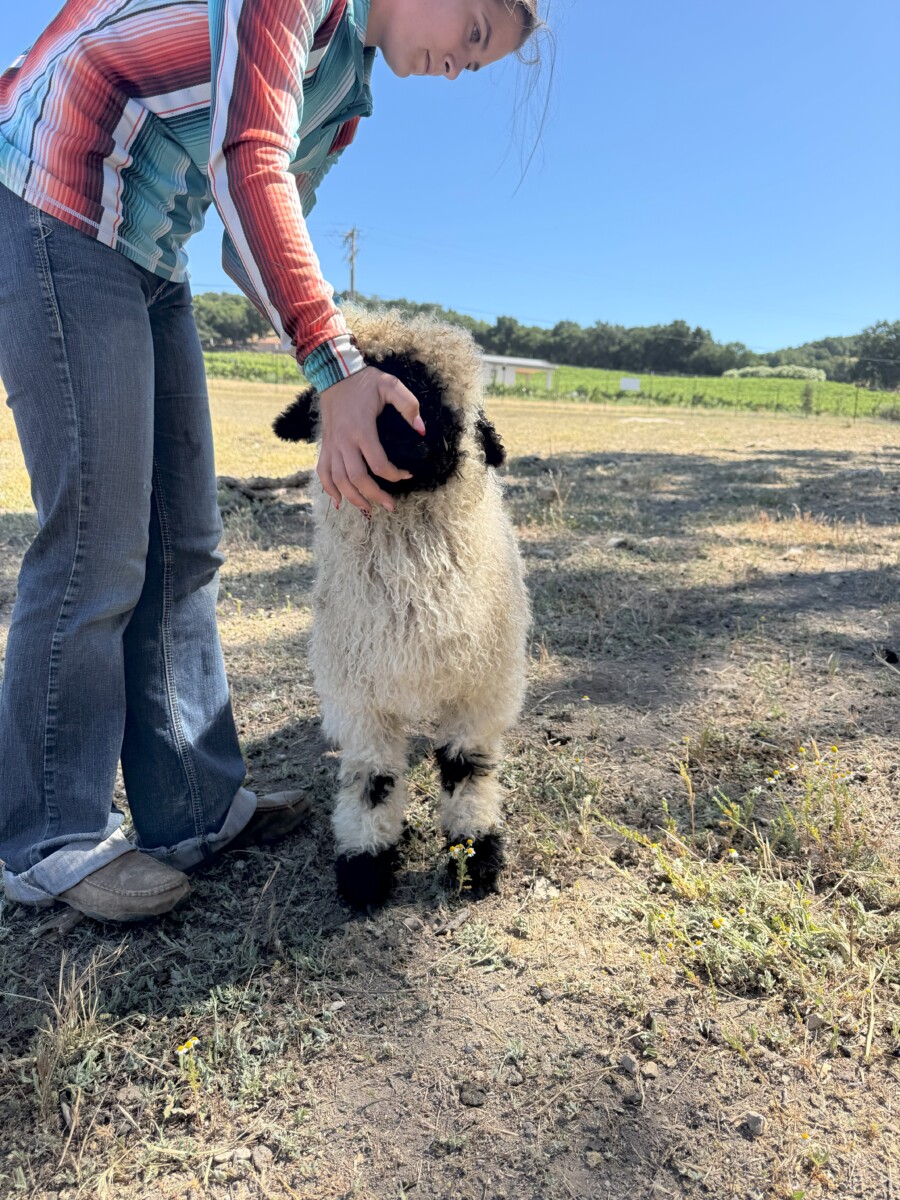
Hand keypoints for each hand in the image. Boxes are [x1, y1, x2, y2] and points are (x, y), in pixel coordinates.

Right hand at [317, 366, 425, 513]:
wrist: (335, 375)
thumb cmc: (365, 381)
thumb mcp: (390, 385)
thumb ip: (408, 405)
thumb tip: (421, 430)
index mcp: (362, 429)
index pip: (378, 463)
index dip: (394, 475)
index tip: (407, 475)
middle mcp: (344, 441)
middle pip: (356, 478)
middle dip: (374, 496)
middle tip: (390, 506)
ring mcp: (333, 445)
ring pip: (338, 480)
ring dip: (353, 498)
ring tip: (369, 509)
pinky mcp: (326, 446)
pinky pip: (323, 472)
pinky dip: (329, 489)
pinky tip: (339, 502)